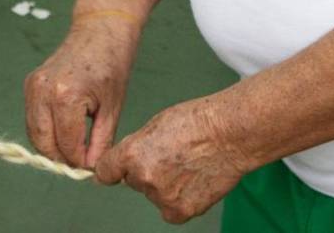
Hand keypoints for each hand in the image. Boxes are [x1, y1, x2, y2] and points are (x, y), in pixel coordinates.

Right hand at [23, 14, 140, 168]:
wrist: (99, 32)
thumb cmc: (111, 67)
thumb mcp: (112, 110)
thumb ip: (99, 143)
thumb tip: (90, 170)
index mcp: (66, 96)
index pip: (66, 147)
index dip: (80, 163)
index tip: (93, 167)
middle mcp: (43, 90)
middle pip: (44, 144)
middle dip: (63, 158)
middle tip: (83, 162)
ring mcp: (33, 85)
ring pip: (34, 134)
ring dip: (51, 147)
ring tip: (75, 148)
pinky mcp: (30, 84)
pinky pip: (32, 119)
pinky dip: (44, 131)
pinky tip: (64, 132)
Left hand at [94, 96, 250, 223]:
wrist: (227, 135)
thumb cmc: (193, 123)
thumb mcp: (152, 126)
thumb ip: (135, 148)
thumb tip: (123, 164)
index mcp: (131, 154)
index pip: (105, 171)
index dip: (110, 169)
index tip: (112, 171)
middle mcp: (143, 178)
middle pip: (133, 181)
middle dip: (144, 171)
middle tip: (167, 157)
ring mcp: (163, 197)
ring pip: (154, 194)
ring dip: (163, 186)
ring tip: (185, 165)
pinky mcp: (182, 211)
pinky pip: (170, 211)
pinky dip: (178, 201)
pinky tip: (191, 182)